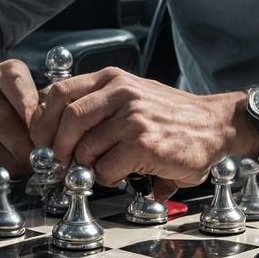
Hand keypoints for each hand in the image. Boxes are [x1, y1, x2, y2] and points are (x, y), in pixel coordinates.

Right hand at [0, 59, 38, 176]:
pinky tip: (8, 171)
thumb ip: (40, 104)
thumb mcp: (27, 88)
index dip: (34, 118)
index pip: (21, 92)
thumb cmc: (7, 96)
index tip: (47, 136)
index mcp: (3, 74)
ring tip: (27, 168)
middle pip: (2, 122)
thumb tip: (55, 135)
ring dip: (10, 162)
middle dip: (24, 146)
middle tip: (41, 160)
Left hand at [30, 68, 256, 200]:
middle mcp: (121, 92)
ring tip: (102, 168)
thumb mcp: (132, 95)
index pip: (59, 93)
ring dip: (86, 167)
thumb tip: (53, 133)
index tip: (43, 142)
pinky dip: (107, 178)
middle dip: (58, 148)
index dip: (43, 122)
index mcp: (113, 79)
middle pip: (67, 119)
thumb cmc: (170, 116)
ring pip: (84, 149)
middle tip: (63, 164)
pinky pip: (105, 169)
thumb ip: (98, 106)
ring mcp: (133, 117)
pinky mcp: (143, 144)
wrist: (215, 125)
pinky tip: (123, 174)